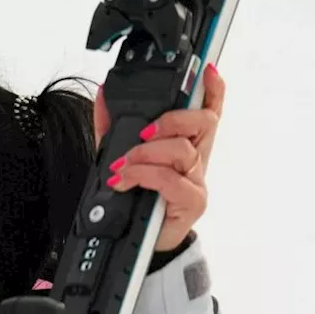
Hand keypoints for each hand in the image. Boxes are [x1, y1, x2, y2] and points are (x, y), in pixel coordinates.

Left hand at [94, 64, 225, 250]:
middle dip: (171, 120)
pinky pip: (171, 179)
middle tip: (142, 133)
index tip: (206, 71)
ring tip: (123, 166)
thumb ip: (112, 129)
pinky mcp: (191, 202)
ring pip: (182, 151)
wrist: (135, 242)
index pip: (208, 111)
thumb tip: (102, 96)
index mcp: (185, 146)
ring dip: (145, 154)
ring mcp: (197, 181)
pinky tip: (125, 181)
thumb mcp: (119, 157)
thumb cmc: (135, 199)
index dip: (213, 90)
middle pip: (203, 123)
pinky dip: (143, 176)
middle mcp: (196, 160)